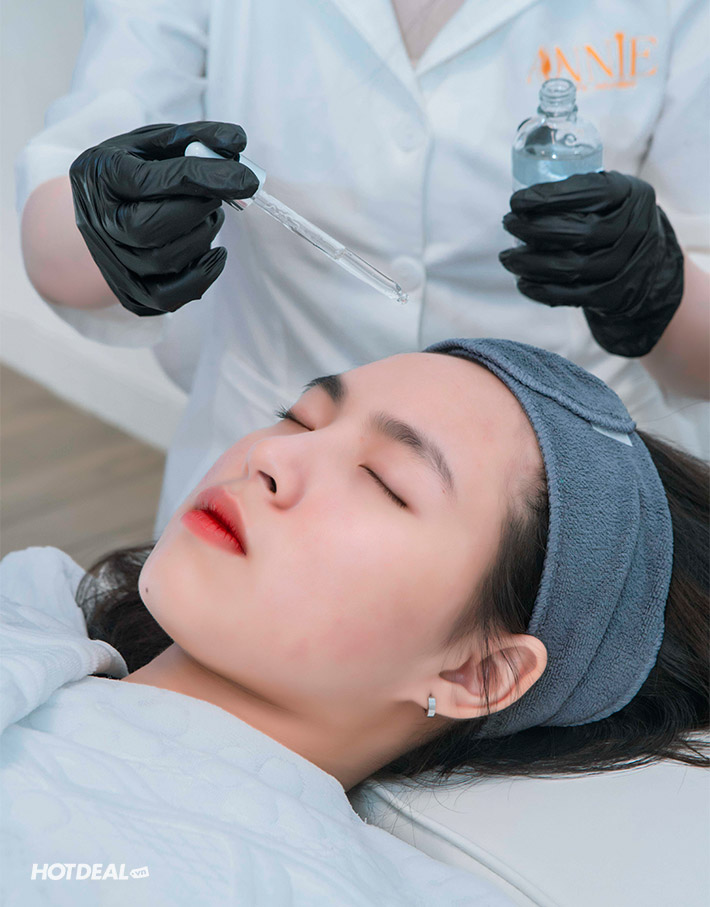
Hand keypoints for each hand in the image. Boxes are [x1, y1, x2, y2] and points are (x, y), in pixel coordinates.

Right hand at [69, 122, 258, 315]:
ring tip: (210, 215)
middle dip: (199, 209)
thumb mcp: (152, 143)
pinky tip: (216, 253)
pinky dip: (203, 276)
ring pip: (166, 259)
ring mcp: (114, 262)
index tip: (246, 177)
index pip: (151, 181)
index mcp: (101, 176)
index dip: (204, 178)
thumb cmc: (132, 171)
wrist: (101, 213)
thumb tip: (238, 141)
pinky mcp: (132, 293)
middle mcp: (101, 223)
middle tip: (218, 196)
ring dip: (203, 235)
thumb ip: (194, 138)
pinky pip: (171, 296)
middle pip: (152, 227)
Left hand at [499, 171, 683, 356]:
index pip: (590, 192)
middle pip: (579, 232)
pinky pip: (573, 295)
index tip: (516, 200)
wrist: (648, 264)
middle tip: (507, 223)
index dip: (550, 197)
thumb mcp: (610, 195)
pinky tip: (522, 283)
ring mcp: (627, 265)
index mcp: (631, 195)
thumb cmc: (612, 219)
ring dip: (531, 263)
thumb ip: (579, 191)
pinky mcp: (615, 295)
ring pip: (572, 267)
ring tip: (507, 258)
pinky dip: (542, 290)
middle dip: (534, 229)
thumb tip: (521, 198)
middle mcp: (635, 229)